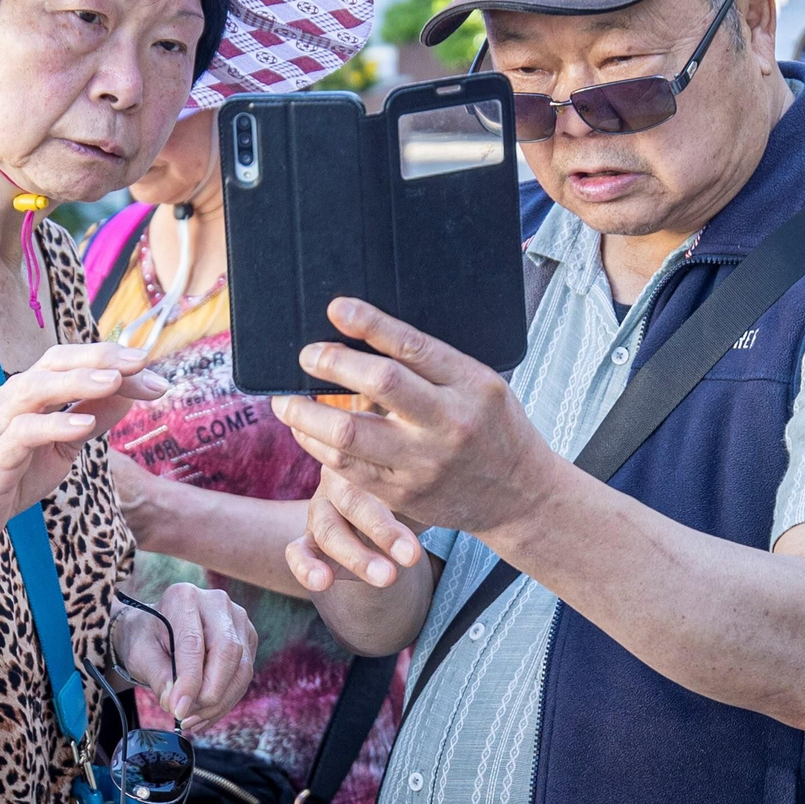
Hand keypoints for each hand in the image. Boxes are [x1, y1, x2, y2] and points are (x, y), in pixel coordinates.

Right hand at [0, 343, 166, 550]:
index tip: (149, 363)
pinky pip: (24, 432)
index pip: (72, 361)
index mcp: (31, 392)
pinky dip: (54, 425)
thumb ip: (92, 416)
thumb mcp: (65, 446)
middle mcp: (13, 398)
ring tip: (115, 381)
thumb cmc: (14, 475)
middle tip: (141, 361)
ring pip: (37, 388)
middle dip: (100, 358)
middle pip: (56, 363)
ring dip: (78, 381)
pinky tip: (83, 426)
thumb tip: (131, 391)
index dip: (109, 357)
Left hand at [113, 583, 255, 731]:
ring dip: (219, 703)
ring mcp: (238, 620)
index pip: (194, 642)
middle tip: (186, 717)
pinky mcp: (247, 639)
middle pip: (228, 651)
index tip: (179, 710)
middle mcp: (217, 603)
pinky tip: (204, 715)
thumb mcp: (140, 655)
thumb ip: (157, 676)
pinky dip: (225, 702)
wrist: (158, 631)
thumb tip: (176, 704)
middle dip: (210, 693)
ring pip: (242, 668)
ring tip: (191, 720)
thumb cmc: (147, 639)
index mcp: (184, 597)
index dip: (189, 680)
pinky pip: (244, 676)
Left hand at [272, 298, 553, 555]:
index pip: (413, 347)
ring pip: (349, 437)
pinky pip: (348, 471)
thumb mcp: (479, 383)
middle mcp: (448, 424)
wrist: (519, 496)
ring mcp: (424, 464)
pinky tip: (306, 433)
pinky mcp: (404, 496)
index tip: (335, 308)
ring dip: (306, 415)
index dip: (370, 323)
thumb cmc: (493, 425)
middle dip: (332, 364)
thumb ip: (431, 363)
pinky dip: (318, 449)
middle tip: (306, 356)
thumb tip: (366, 332)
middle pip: (379, 384)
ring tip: (285, 402)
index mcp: (470, 385)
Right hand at [287, 467, 424, 592]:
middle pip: (353, 502)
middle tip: (410, 558)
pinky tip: (322, 582)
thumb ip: (435, 474)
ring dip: (355, 557)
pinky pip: (296, 551)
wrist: (392, 507)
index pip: (374, 477)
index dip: (392, 516)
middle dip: (381, 533)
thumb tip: (475, 456)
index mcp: (369, 457)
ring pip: (329, 530)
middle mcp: (340, 480)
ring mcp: (321, 509)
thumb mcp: (424, 480)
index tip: (416, 548)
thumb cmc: (413, 489)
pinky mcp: (308, 537)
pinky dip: (306, 567)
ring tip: (386, 579)